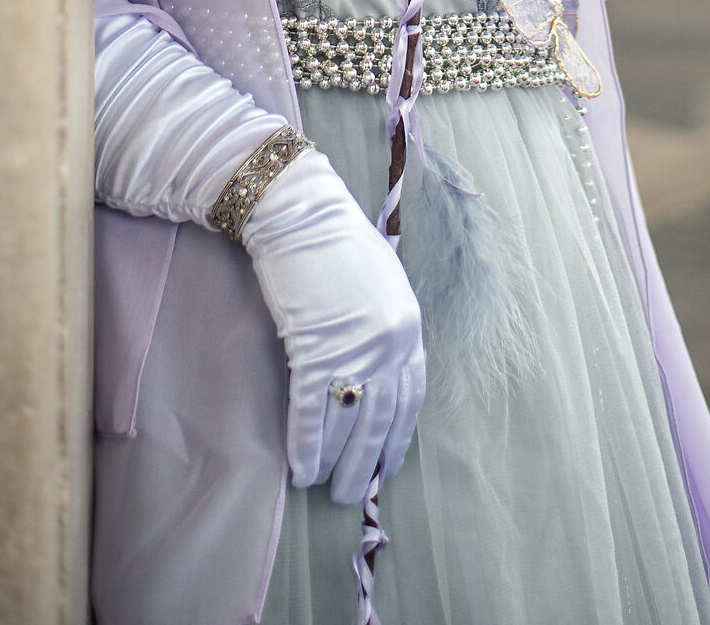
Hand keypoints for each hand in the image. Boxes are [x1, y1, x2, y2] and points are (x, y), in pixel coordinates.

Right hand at [241, 149, 425, 504]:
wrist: (300, 215)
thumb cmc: (335, 246)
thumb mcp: (380, 286)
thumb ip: (385, 330)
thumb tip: (378, 375)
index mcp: (409, 326)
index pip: (411, 398)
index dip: (398, 438)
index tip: (387, 467)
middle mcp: (390, 342)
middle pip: (382, 420)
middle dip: (365, 463)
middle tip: (350, 494)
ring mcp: (354, 348)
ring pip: (349, 424)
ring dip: (336, 464)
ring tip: (324, 490)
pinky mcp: (315, 350)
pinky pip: (312, 414)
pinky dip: (306, 447)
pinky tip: (299, 470)